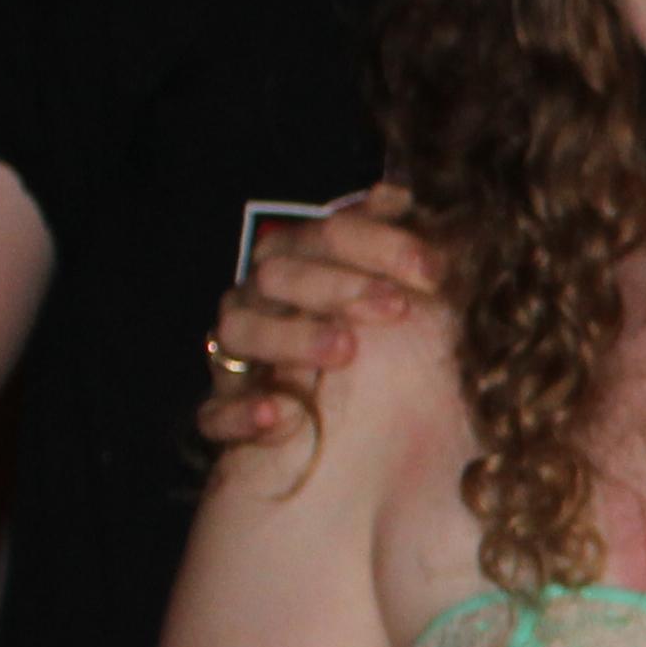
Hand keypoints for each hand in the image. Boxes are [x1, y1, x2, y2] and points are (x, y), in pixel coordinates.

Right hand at [197, 195, 442, 450]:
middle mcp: (260, 307)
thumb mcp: (398, 310)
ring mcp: (236, 361)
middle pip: (277, 274)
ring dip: (291, 336)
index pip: (324, 237)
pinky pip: (213, 413)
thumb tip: (396, 195)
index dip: (377, 243)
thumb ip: (395, 254)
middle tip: (396, 306)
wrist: (351, 451)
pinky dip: (241, 412)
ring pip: (239, 331)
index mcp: (300, 270)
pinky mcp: (224, 421)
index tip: (433, 269)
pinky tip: (280, 415)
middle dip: (336, 284)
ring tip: (345, 350)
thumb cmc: (377, 366)